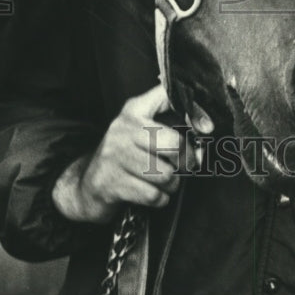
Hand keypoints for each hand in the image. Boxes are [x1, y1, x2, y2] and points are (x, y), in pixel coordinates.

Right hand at [52, 85, 196, 223]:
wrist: (86, 185)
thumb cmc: (126, 156)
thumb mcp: (143, 130)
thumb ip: (173, 122)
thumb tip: (206, 128)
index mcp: (135, 109)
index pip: (168, 96)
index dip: (194, 111)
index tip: (208, 127)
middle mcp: (124, 127)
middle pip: (175, 144)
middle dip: (186, 162)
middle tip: (183, 167)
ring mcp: (115, 155)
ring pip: (166, 174)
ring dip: (171, 185)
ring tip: (163, 181)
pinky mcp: (111, 182)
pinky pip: (153, 195)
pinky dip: (159, 199)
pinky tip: (152, 193)